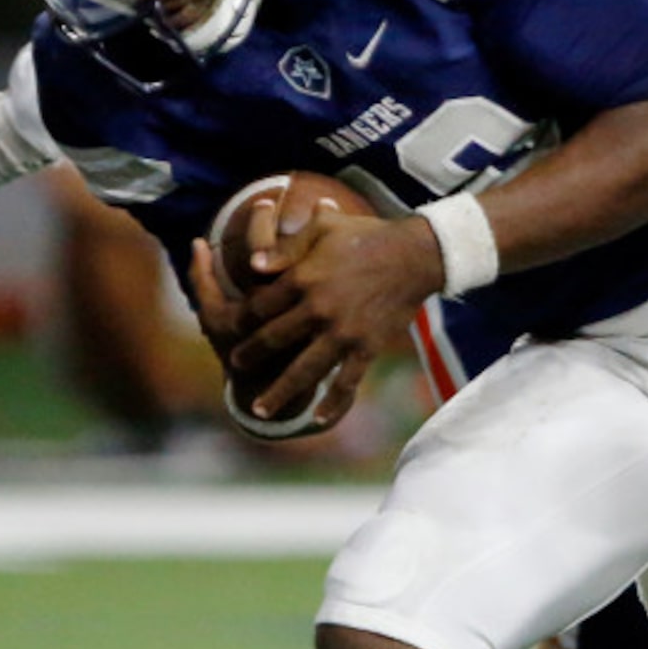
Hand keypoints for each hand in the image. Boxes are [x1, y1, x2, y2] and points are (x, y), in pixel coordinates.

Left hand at [225, 214, 442, 426]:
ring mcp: (343, 333)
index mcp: (303, 279)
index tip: (233, 328)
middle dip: (250, 355)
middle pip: (273, 340)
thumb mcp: (322, 230)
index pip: (259, 306)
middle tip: (235, 365)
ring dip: (279, 392)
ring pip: (304, 370)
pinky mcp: (367, 347)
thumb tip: (252, 266)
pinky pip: (346, 382)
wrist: (414, 255)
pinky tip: (318, 418)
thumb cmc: (365, 236)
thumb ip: (285, 248)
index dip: (242, 319)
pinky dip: (333, 402)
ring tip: (259, 410)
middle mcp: (318, 310)